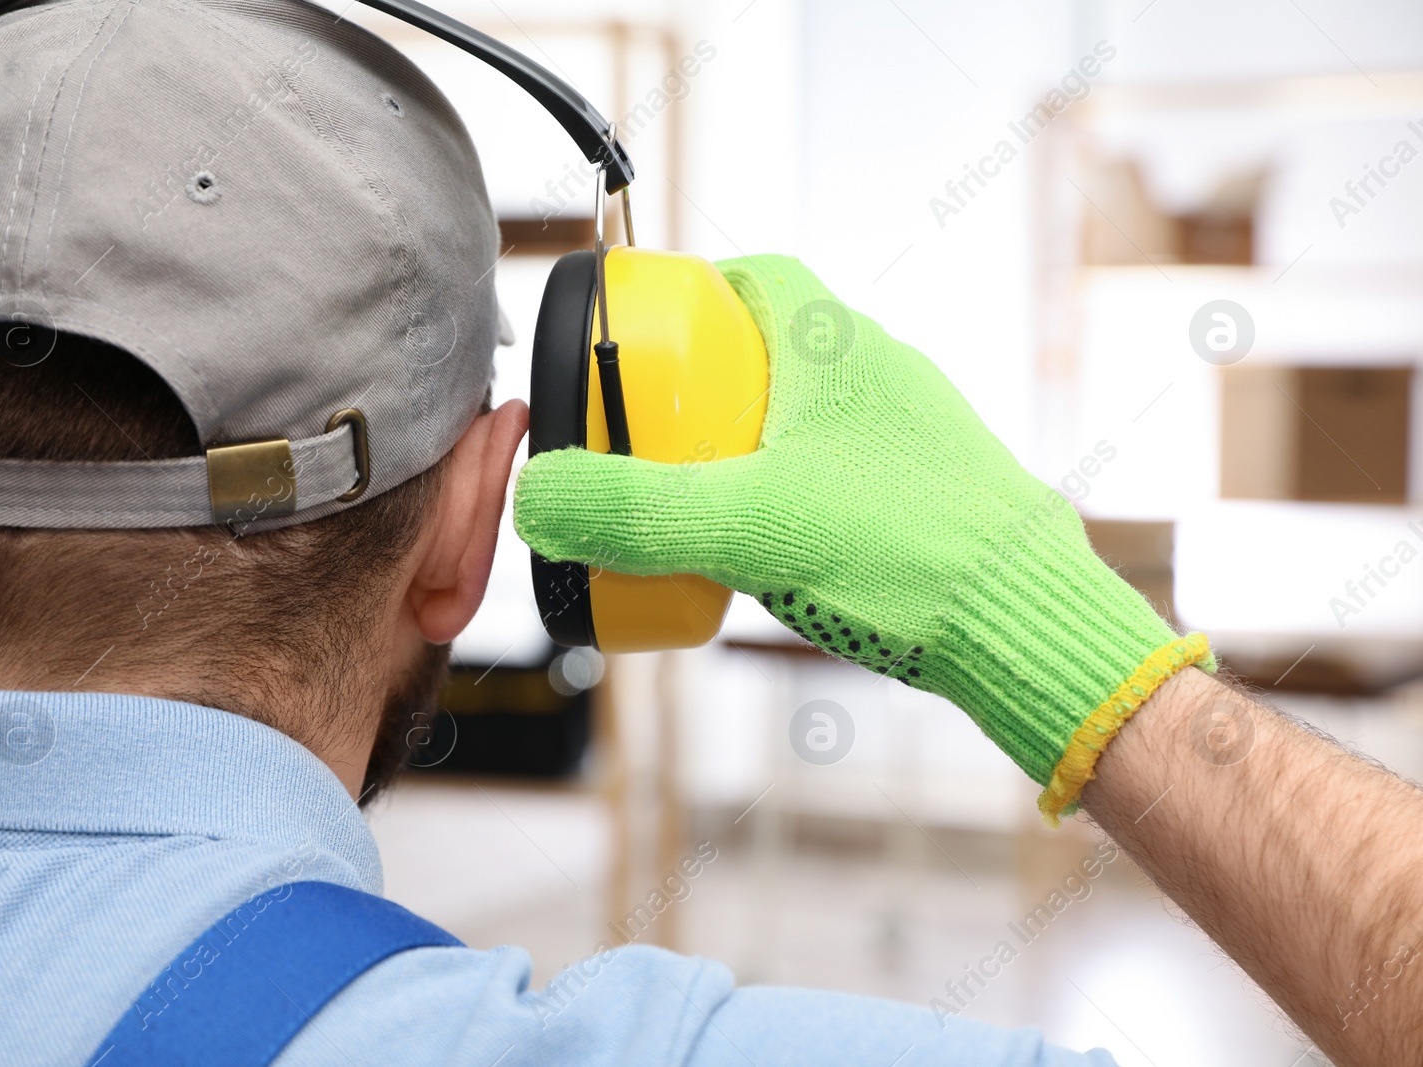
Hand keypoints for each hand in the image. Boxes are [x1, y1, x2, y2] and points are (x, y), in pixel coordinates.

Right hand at [514, 255, 1210, 820]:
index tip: (647, 326)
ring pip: (814, 412)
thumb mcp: (743, 529)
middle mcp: (884, 375)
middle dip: (707, 382)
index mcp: (838, 351)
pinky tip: (773, 547)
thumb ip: (632, 513)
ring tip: (701, 497)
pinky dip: (796, 487)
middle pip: (777, 347)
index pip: (760, 275)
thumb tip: (539, 498)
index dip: (697, 290)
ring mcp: (916, 433)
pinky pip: (846, 466)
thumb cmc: (905, 555)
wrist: (1028, 626)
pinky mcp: (933, 489)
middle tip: (653, 432)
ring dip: (752, 442)